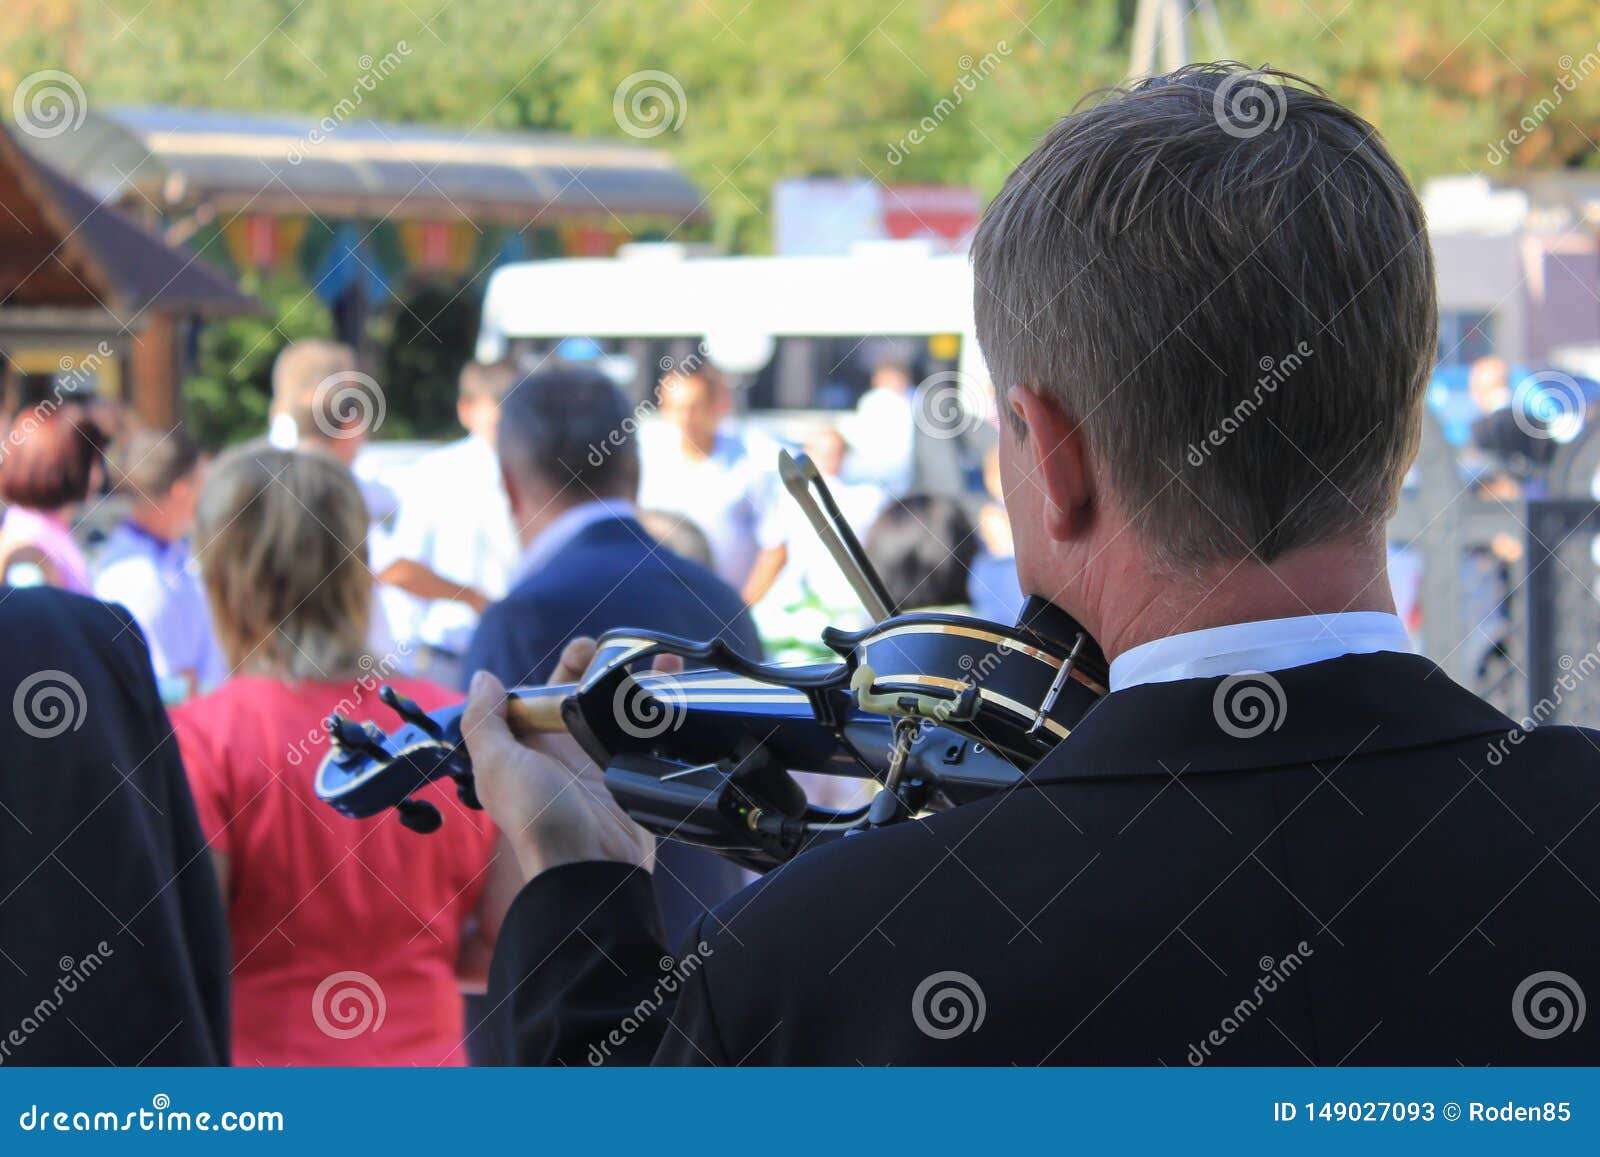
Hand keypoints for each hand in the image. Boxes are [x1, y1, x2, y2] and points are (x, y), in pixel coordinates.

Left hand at [462, 638, 654, 881]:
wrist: (592, 866)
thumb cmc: (539, 819)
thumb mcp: (498, 768)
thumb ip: (484, 721)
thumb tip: (484, 677)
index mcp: (530, 745)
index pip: (545, 692)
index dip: (565, 667)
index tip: (587, 648)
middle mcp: (565, 751)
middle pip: (588, 695)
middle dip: (607, 666)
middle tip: (628, 650)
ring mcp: (602, 762)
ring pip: (622, 711)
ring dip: (642, 683)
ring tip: (666, 661)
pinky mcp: (634, 775)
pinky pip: (650, 735)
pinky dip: (665, 712)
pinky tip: (680, 691)